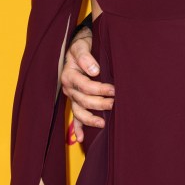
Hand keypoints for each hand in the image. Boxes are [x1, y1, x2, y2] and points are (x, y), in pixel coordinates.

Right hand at [61, 27, 113, 142]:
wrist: (76, 47)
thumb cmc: (80, 46)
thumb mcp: (80, 46)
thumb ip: (85, 57)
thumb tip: (94, 71)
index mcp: (69, 75)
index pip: (84, 86)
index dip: (99, 89)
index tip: (114, 89)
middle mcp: (68, 88)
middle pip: (83, 100)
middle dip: (100, 103)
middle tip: (115, 104)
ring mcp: (71, 96)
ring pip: (79, 112)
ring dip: (90, 119)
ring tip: (103, 123)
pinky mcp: (75, 101)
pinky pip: (74, 117)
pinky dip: (77, 128)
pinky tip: (81, 139)